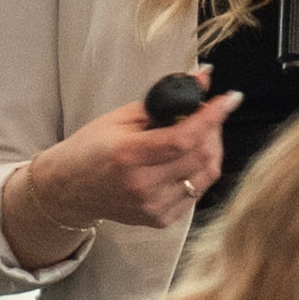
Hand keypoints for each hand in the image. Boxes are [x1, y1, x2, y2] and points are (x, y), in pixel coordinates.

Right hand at [5, 77, 238, 261]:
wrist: (69, 189)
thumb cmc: (92, 149)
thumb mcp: (120, 118)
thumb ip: (163, 102)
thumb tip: (201, 80)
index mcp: (128, 155)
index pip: (184, 137)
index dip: (212, 117)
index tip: (229, 99)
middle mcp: (142, 186)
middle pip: (201, 156)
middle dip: (214, 129)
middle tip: (209, 113)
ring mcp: (153, 206)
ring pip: (206, 175)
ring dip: (211, 150)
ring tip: (200, 134)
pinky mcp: (160, 219)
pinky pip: (197, 192)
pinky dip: (199, 171)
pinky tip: (186, 159)